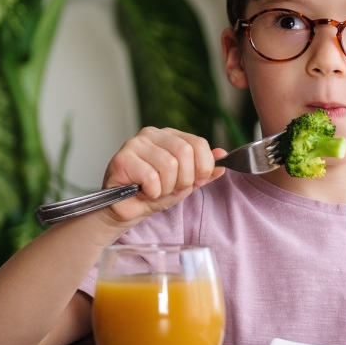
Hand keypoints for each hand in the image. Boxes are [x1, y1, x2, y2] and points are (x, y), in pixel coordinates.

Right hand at [101, 127, 226, 222]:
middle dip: (184, 180)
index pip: (199, 143)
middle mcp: (153, 134)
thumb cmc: (153, 194)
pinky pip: (151, 177)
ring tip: (154, 190)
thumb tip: (222, 156)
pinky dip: (151, 192)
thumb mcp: (185, 184)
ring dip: (166, 188)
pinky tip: (142, 192)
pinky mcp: (122, 158)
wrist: (126, 210)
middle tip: (171, 189)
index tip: (196, 182)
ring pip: (169, 165)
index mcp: (170, 136)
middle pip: (185, 153)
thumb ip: (204, 171)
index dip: (203, 167)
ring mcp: (136, 143)